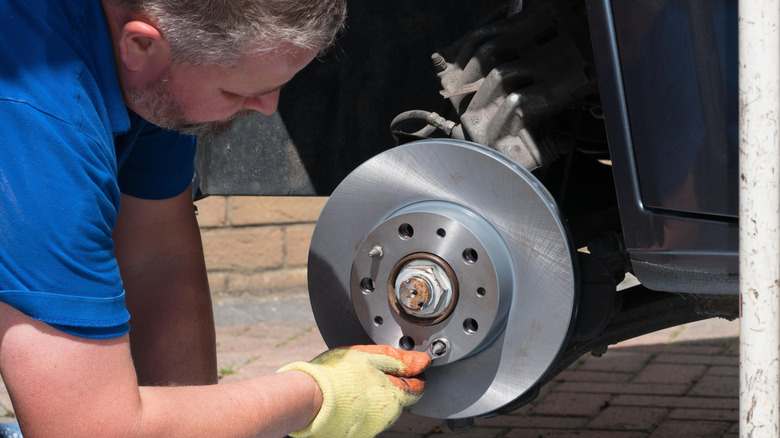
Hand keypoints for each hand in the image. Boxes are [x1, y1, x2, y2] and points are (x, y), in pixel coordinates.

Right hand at [277, 345, 430, 437]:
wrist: (306, 399)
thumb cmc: (337, 375)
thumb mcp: (371, 357)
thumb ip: (400, 360)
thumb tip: (423, 361)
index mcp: (394, 397)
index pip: (418, 388)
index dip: (411, 374)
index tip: (399, 366)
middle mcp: (386, 418)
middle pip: (397, 400)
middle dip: (388, 386)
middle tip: (367, 372)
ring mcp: (370, 428)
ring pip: (380, 410)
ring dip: (372, 398)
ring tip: (351, 385)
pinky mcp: (355, 435)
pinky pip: (363, 420)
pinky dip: (358, 410)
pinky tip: (344, 399)